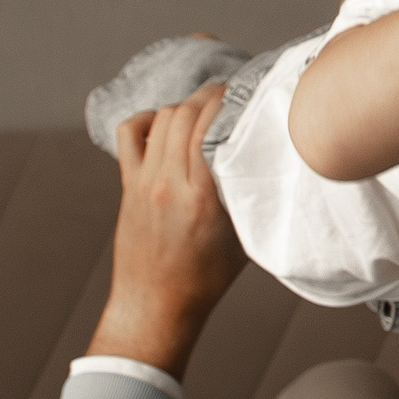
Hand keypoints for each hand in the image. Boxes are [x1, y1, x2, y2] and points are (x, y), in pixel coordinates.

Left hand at [88, 84, 244, 381]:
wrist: (157, 305)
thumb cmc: (204, 279)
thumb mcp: (243, 239)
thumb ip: (251, 198)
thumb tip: (270, 162)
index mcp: (202, 196)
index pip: (211, 125)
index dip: (230, 99)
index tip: (249, 94)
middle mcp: (169, 182)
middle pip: (186, 112)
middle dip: (211, 95)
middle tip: (232, 94)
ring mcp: (144, 181)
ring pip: (163, 117)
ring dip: (186, 105)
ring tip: (206, 109)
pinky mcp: (128, 184)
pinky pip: (132, 133)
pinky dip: (149, 119)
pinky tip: (166, 126)